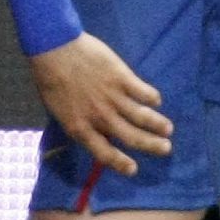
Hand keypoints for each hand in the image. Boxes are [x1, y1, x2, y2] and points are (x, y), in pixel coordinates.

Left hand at [28, 33, 171, 176]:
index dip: (121, 163)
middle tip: (166, 148)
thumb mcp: (60, 110)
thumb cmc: (51, 79)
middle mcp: (101, 117)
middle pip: (131, 137)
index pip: (105, 153)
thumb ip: (80, 123)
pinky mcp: (122, 78)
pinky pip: (143, 92)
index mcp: (81, 128)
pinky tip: (157, 100)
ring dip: (158, 124)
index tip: (134, 169)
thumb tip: (98, 131)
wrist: (55, 50)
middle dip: (151, 145)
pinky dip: (152, 98)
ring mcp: (113, 98)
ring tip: (168, 129)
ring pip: (142, 117)